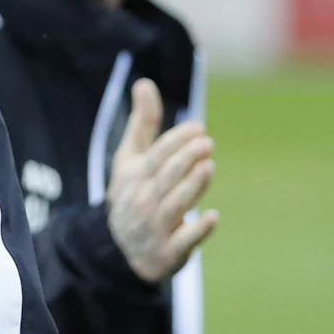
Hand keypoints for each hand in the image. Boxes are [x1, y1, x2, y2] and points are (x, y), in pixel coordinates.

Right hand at [105, 79, 218, 283]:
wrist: (121, 249)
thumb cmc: (133, 193)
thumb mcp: (130, 159)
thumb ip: (142, 123)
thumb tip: (145, 83)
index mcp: (133, 176)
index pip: (155, 156)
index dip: (176, 141)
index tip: (198, 128)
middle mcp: (142, 200)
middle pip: (165, 177)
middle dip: (184, 160)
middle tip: (206, 143)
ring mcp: (155, 226)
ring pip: (174, 204)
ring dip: (191, 187)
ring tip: (208, 167)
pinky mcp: (169, 251)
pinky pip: (183, 240)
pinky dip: (197, 230)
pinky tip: (213, 217)